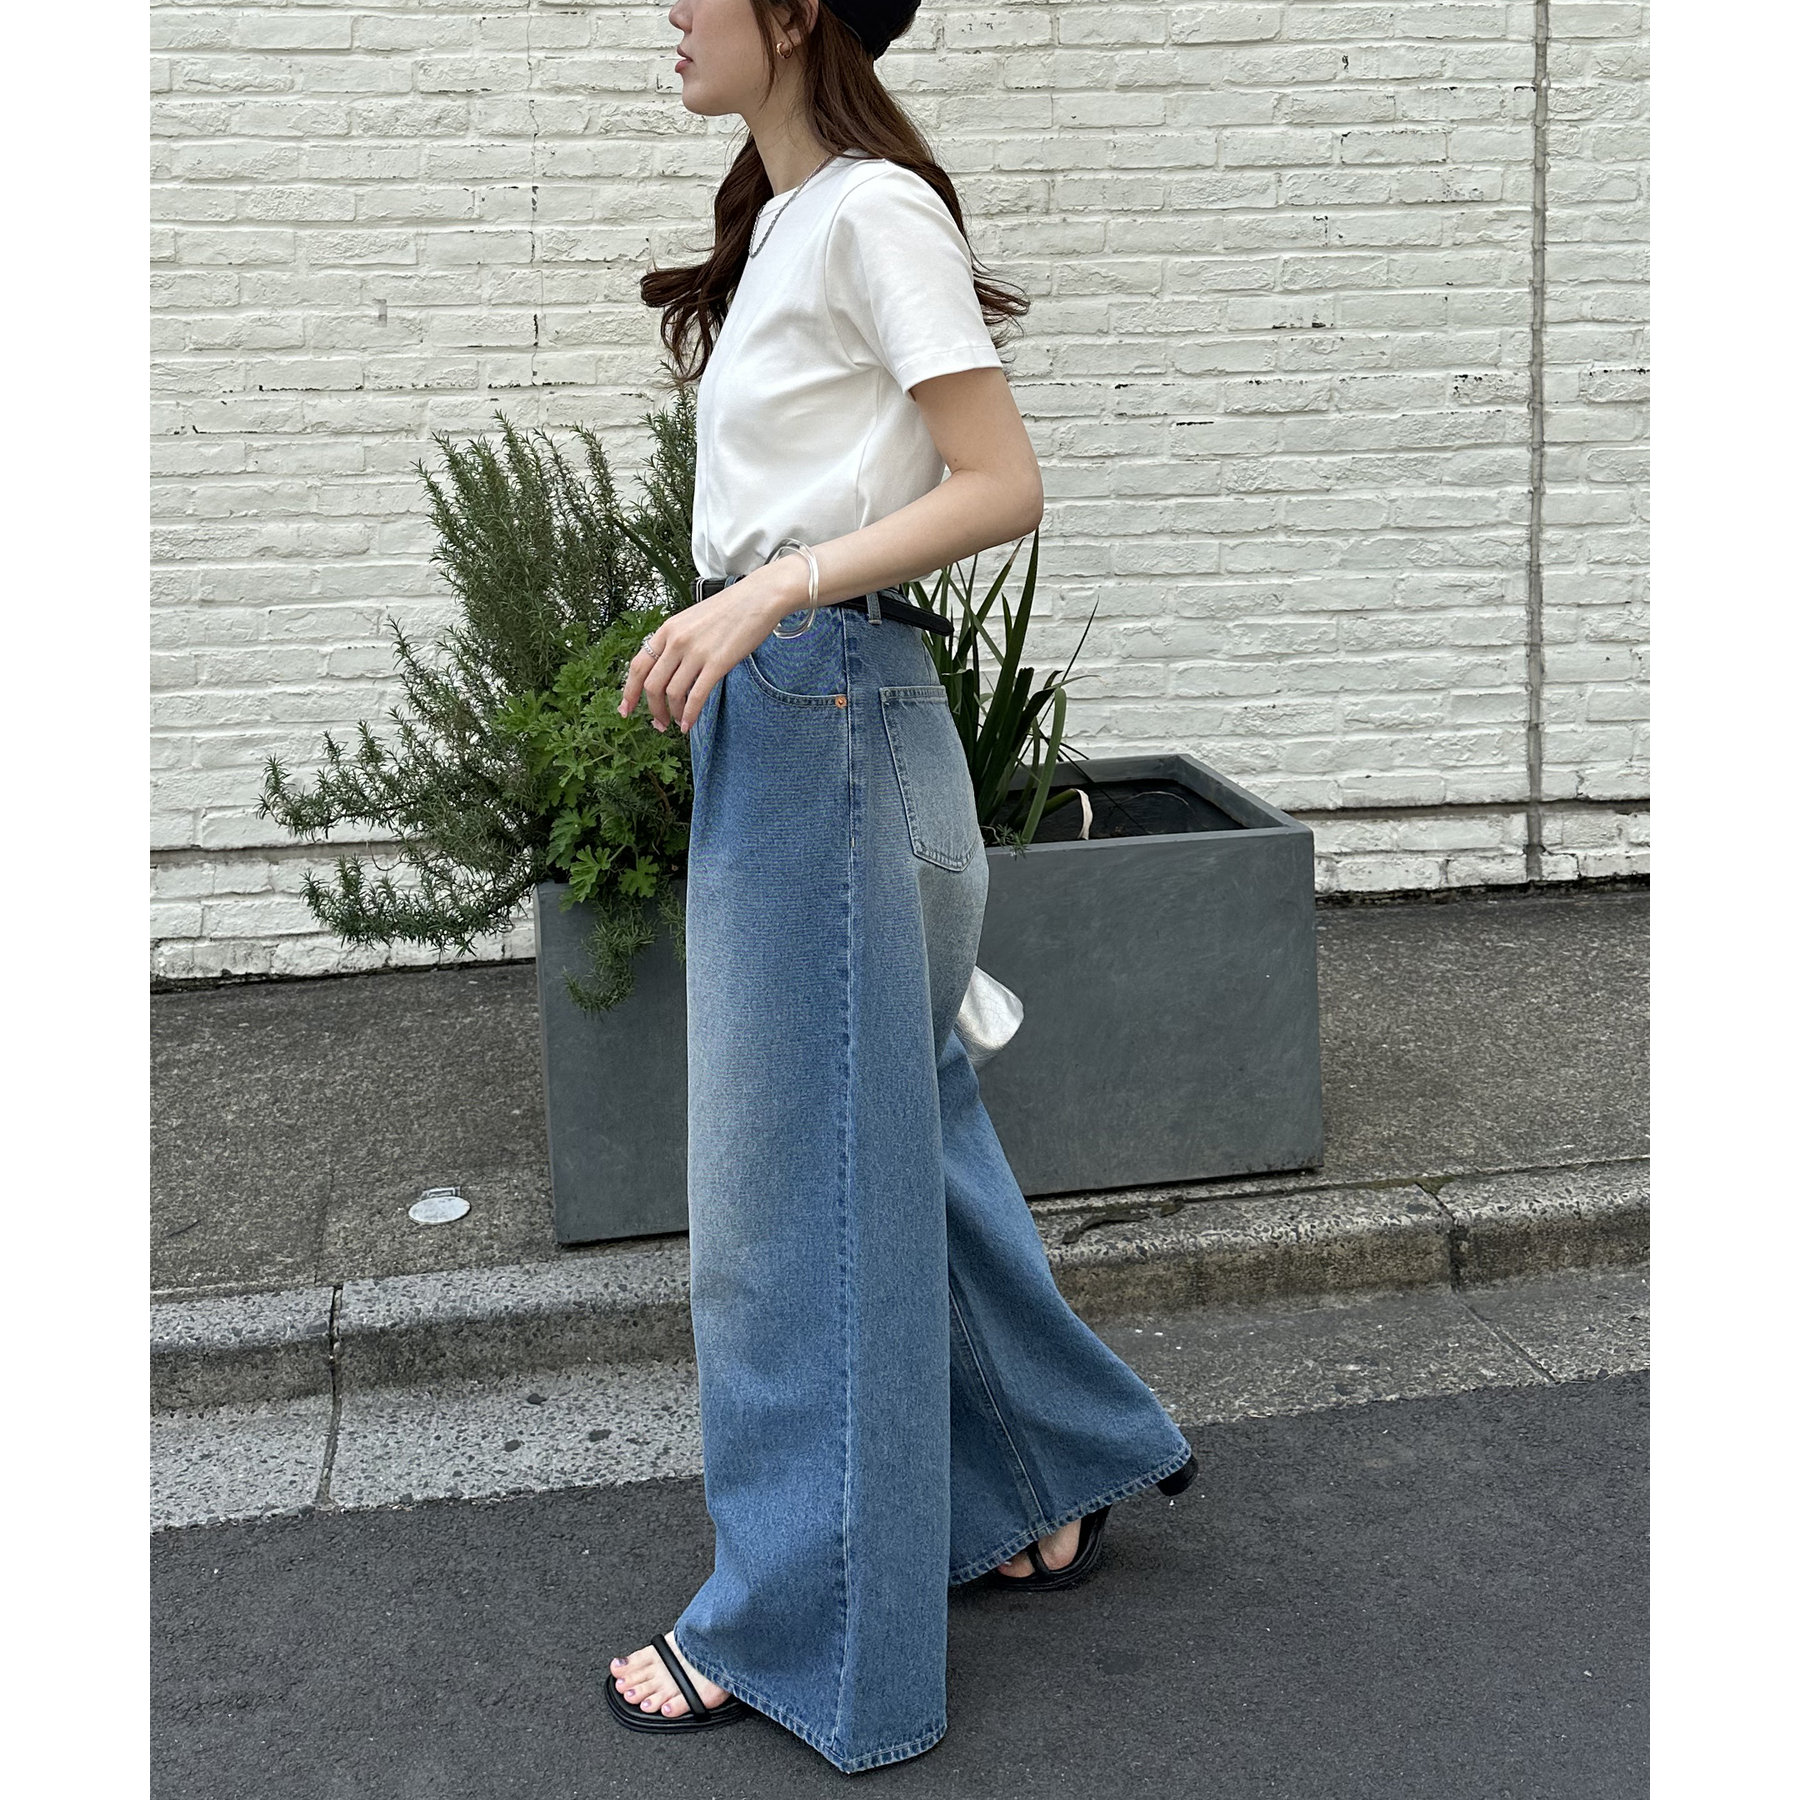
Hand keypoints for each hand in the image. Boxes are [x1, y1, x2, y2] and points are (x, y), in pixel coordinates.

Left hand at [618, 559, 809, 733]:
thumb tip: (668, 670)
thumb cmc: (730, 609)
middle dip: (652, 709)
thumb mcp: (692, 620)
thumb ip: (676, 642)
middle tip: (658, 723)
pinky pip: (696, 695)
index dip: (628, 691)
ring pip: (671, 692)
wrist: (758, 597)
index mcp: (667, 629)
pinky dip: (690, 714)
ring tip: (676, 723)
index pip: (638, 665)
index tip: (626, 709)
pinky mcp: (717, 662)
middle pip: (651, 684)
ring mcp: (696, 652)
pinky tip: (689, 724)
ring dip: (671, 714)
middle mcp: (676, 641)